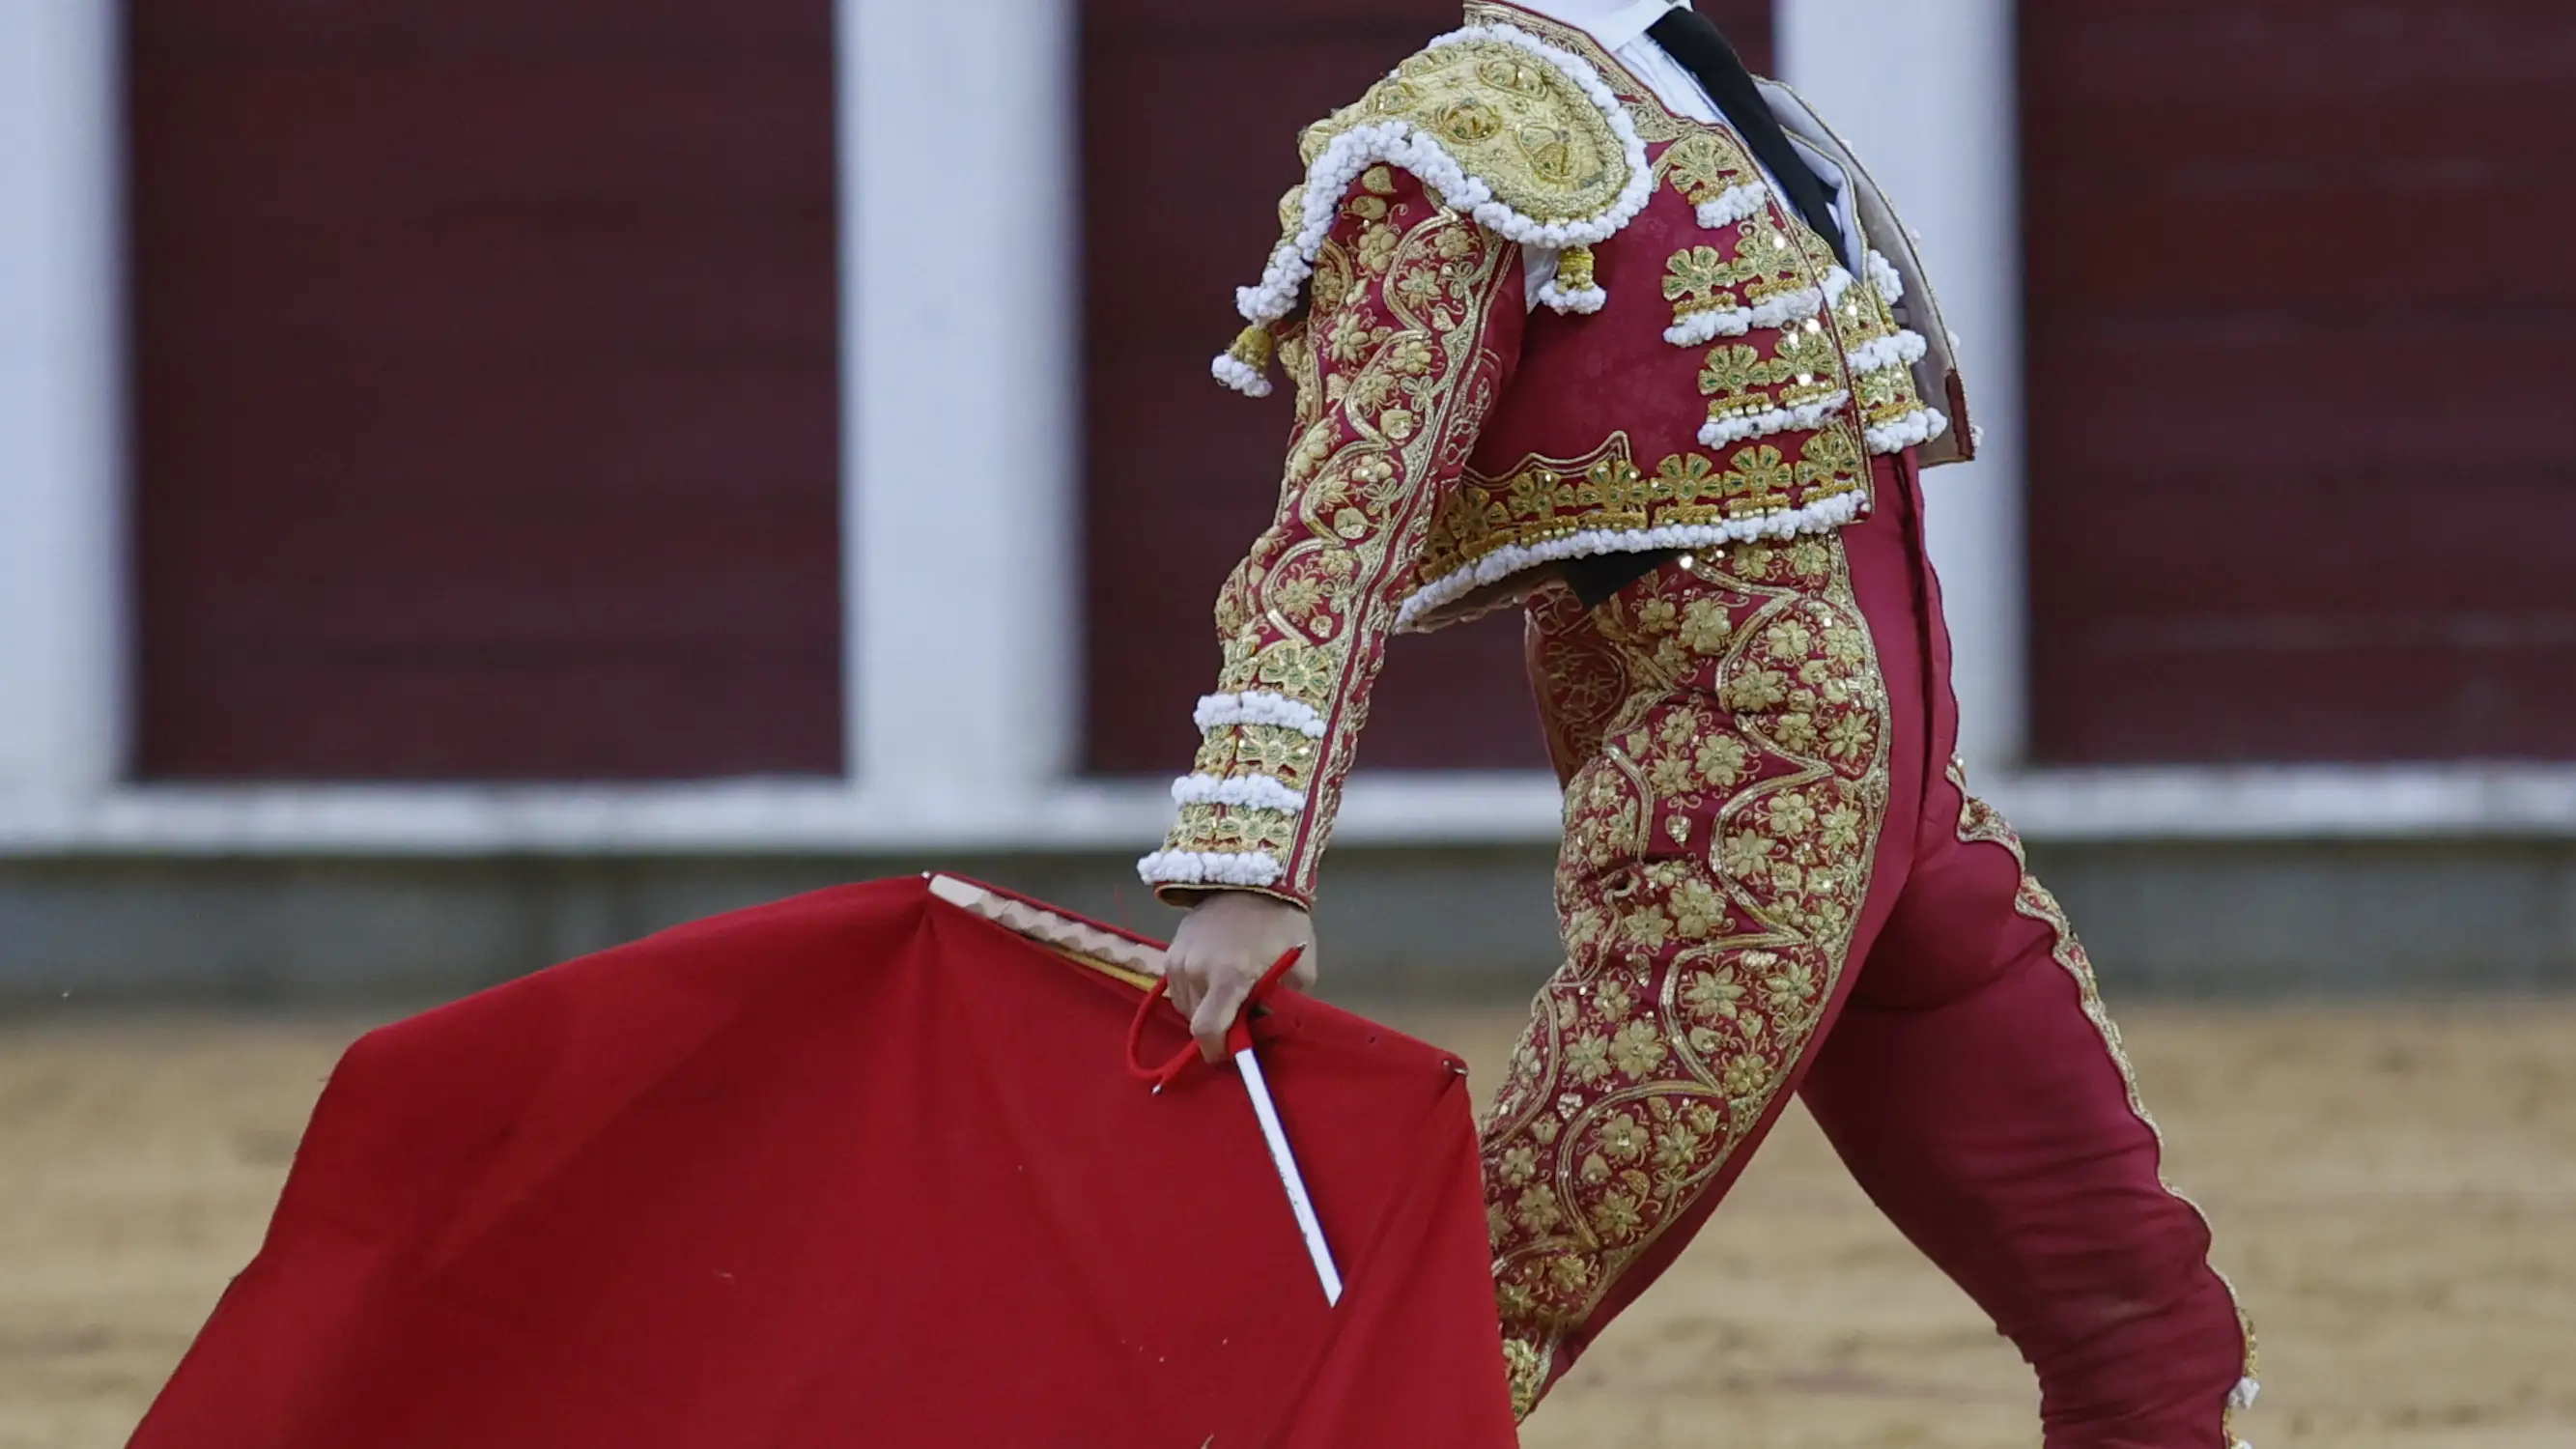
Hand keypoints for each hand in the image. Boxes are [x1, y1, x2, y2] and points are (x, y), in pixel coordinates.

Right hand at [1163, 892, 1318, 1062]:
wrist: (1254, 875)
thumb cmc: (1284, 924)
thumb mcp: (1300, 970)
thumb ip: (1281, 1006)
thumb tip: (1263, 1031)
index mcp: (1229, 977)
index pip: (1208, 1031)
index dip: (1217, 1051)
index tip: (1231, 1056)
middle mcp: (1196, 970)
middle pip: (1195, 1022)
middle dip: (1216, 1031)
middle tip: (1238, 1022)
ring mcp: (1179, 959)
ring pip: (1184, 1006)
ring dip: (1203, 1010)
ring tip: (1228, 997)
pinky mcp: (1171, 949)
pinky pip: (1177, 987)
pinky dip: (1194, 992)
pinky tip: (1214, 980)